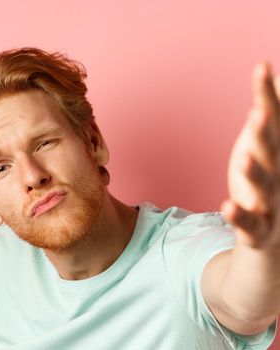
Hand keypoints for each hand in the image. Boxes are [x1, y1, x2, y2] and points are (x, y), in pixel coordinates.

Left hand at [222, 62, 279, 249]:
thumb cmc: (269, 186)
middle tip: (259, 112)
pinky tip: (227, 206)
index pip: (274, 120)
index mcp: (278, 154)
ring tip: (244, 159)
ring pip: (265, 187)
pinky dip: (239, 217)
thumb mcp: (267, 148)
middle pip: (273, 151)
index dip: (267, 95)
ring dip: (256, 173)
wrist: (275, 239)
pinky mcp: (259, 230)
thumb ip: (267, 116)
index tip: (260, 66)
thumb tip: (270, 78)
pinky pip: (250, 224)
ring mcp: (272, 204)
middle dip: (266, 132)